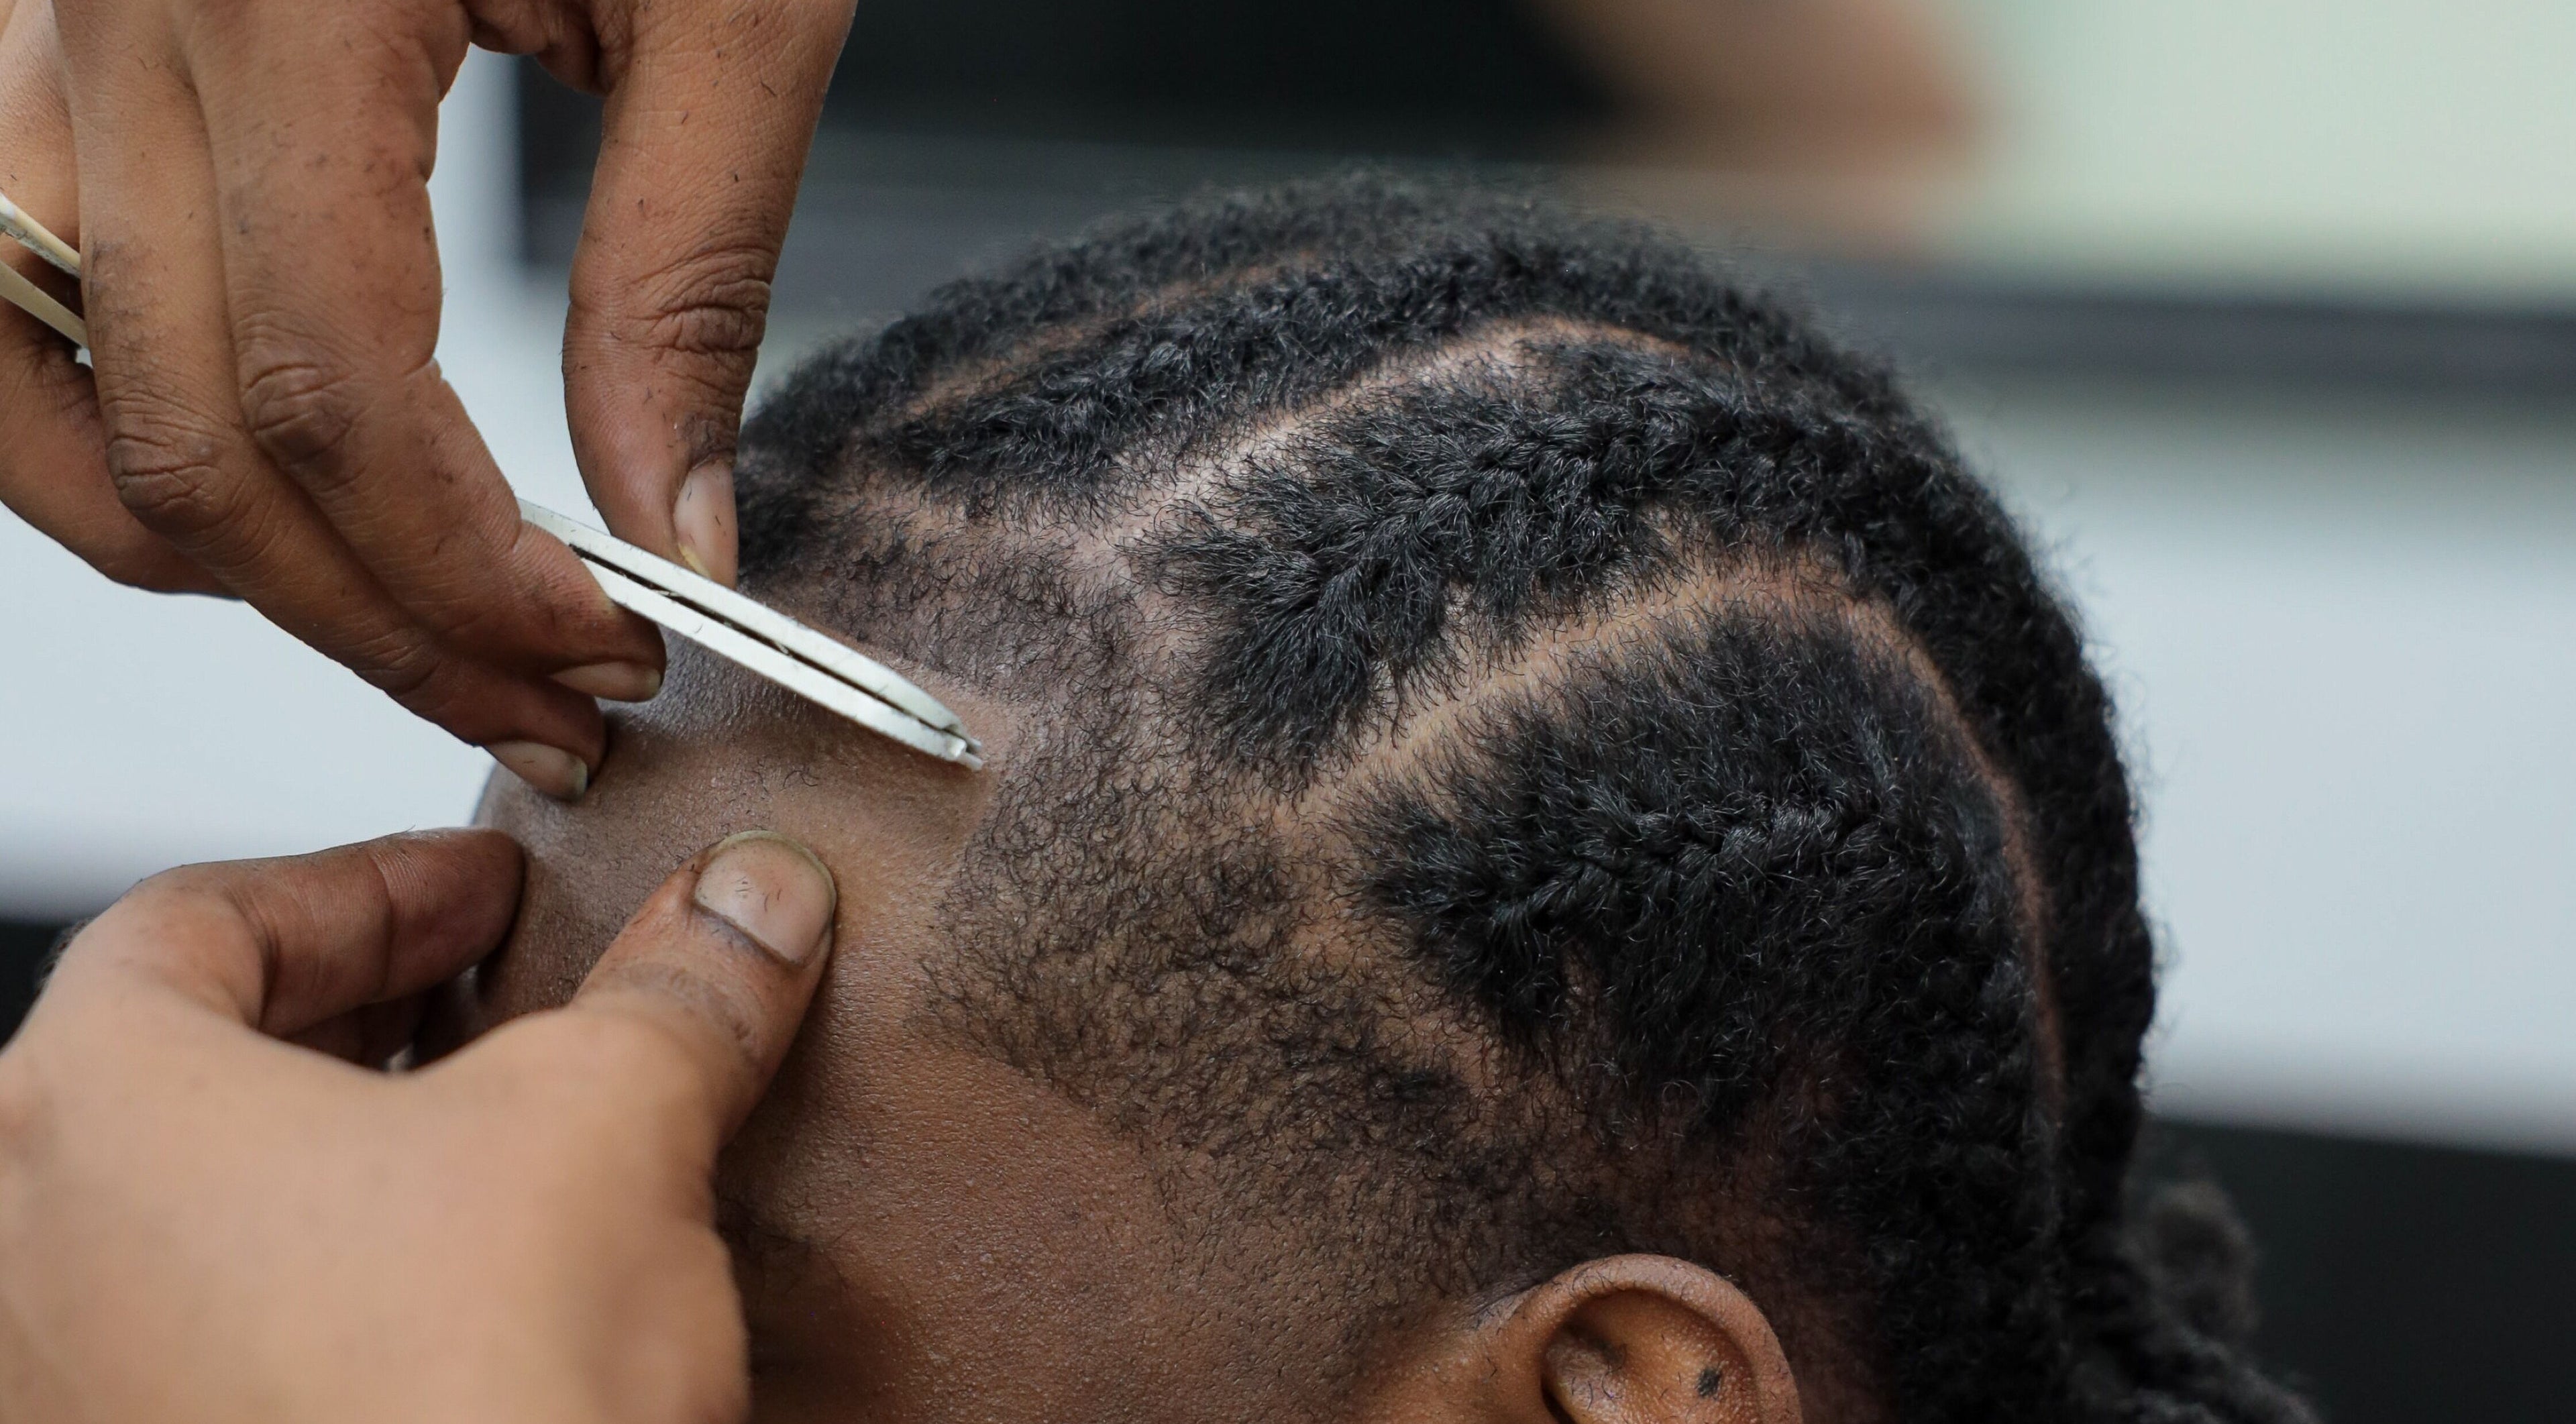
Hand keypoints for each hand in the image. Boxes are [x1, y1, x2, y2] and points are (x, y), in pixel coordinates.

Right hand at [0, 0, 855, 795]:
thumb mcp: (734, 8)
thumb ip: (689, 276)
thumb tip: (676, 528)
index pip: (337, 391)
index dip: (468, 575)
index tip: (604, 660)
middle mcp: (121, 13)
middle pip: (189, 439)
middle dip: (375, 619)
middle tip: (542, 710)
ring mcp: (53, 25)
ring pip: (46, 398)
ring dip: (224, 560)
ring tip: (408, 629)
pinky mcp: (54, 37)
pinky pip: (5, 301)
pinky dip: (110, 437)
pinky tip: (264, 497)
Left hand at [0, 827, 838, 1423]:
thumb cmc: (458, 1413)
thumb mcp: (612, 1123)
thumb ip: (677, 988)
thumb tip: (750, 905)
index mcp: (82, 1111)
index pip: (204, 920)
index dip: (378, 885)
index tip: (482, 893)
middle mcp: (24, 1254)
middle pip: (190, 1063)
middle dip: (370, 1015)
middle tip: (499, 998)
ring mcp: (67, 1390)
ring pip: (202, 1212)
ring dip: (349, 1154)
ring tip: (501, 1146)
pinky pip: (220, 1340)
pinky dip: (330, 1285)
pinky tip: (463, 1297)